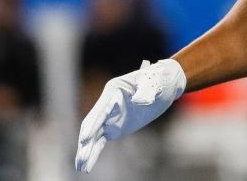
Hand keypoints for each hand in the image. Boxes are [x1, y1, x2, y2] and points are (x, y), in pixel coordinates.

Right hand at [75, 58, 185, 173]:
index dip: (92, 125)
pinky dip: (94, 152)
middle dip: (86, 141)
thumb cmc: (159, 79)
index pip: (100, 110)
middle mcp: (108, 103)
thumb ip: (146, 91)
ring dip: (87, 150)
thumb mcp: (154, 82)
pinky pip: (100, 141)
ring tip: (80, 167)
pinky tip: (87, 165)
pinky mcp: (114, 127)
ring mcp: (110, 117)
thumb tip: (139, 101)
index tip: (85, 139)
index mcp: (114, 90)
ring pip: (94, 135)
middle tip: (81, 158)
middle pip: (92, 124)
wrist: (166, 84)